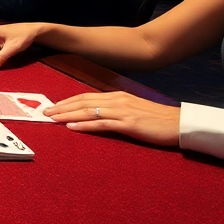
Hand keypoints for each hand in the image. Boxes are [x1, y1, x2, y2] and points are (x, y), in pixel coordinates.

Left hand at [44, 91, 180, 146]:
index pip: (86, 96)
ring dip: (67, 115)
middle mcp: (117, 100)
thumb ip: (115, 109)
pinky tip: (71, 127)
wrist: (179, 124)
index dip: (67, 101)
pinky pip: (102, 124)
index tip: (52, 106)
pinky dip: (84, 125)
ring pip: (88, 111)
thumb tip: (96, 114)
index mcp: (117, 96)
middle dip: (61, 107)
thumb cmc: (157, 119)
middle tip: (45, 112)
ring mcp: (123, 111)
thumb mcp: (133, 109)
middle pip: (82, 101)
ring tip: (52, 119)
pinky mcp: (129, 124)